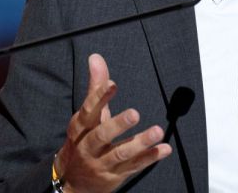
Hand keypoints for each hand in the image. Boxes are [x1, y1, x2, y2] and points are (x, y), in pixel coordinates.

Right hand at [55, 54, 171, 192]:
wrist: (71, 182)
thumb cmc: (83, 138)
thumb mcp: (86, 114)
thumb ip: (95, 86)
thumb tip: (96, 57)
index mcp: (80, 128)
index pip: (88, 111)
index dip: (99, 98)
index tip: (112, 84)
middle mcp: (88, 147)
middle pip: (101, 136)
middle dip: (118, 125)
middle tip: (135, 113)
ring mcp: (102, 163)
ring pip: (121, 153)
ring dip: (140, 143)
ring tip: (157, 130)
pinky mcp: (116, 175)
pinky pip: (134, 166)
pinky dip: (150, 158)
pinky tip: (165, 148)